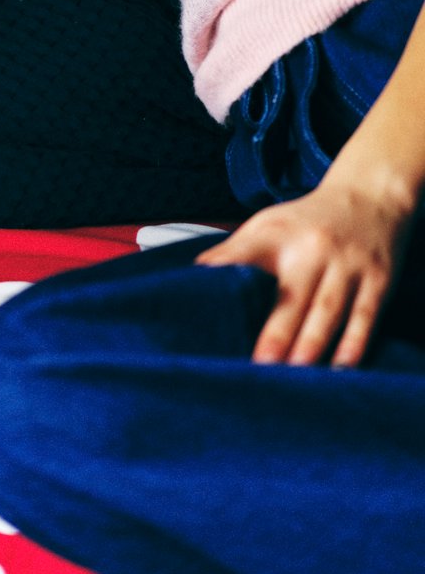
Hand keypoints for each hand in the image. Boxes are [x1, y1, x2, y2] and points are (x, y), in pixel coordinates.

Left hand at [196, 178, 413, 367]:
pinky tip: (342, 367)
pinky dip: (354, 343)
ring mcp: (346, 263)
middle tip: (259, 367)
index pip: (244, 255)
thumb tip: (195, 284)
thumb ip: (235, 254)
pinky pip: (365, 316)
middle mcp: (310, 247)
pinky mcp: (378, 279)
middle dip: (276, 333)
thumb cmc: (305, 222)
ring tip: (296, 376)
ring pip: (327, 309)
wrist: (367, 197)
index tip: (208, 306)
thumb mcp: (267, 225)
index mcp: (274, 234)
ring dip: (311, 345)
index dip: (226, 276)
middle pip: (290, 296)